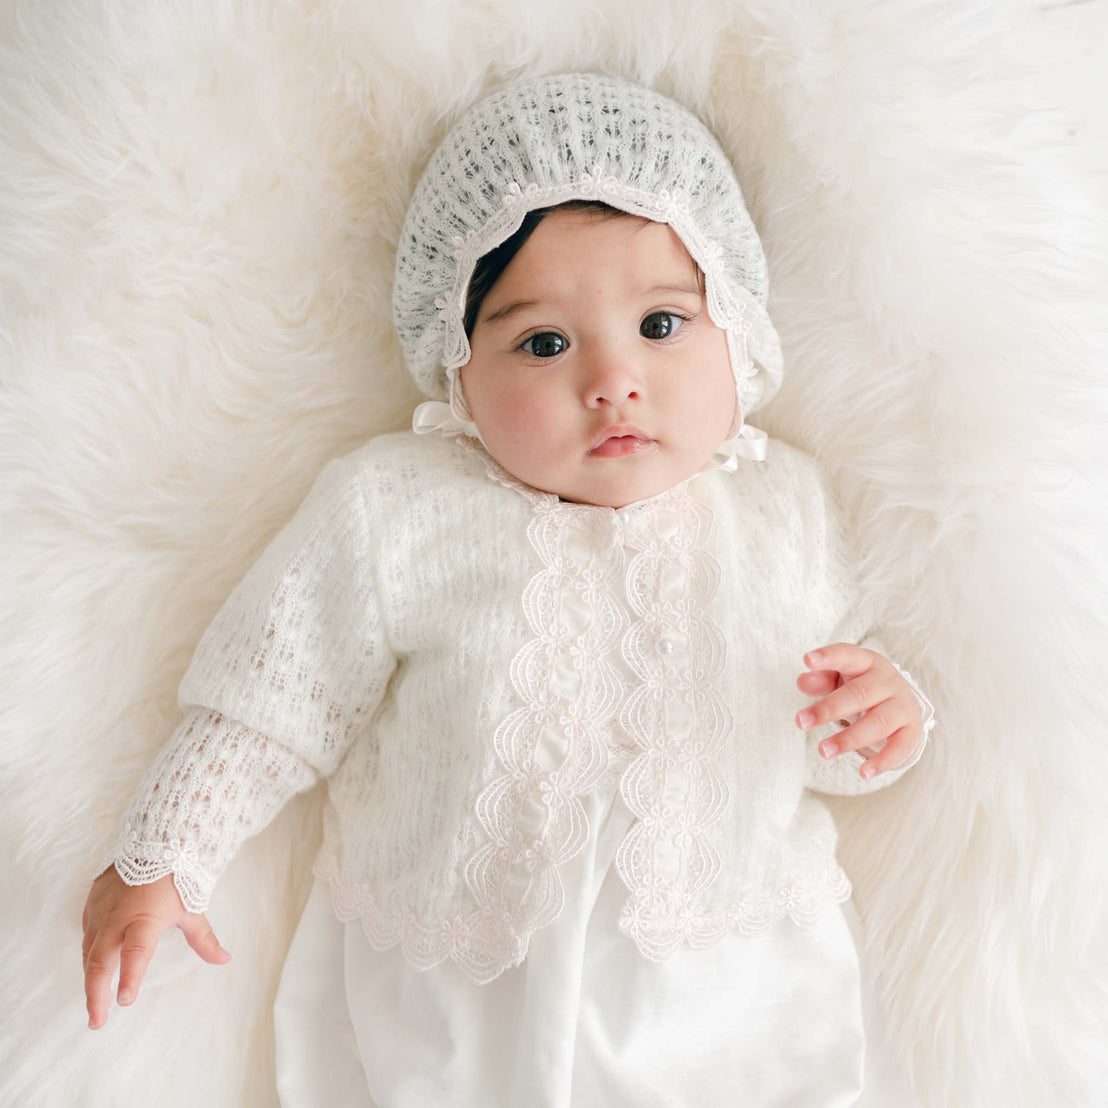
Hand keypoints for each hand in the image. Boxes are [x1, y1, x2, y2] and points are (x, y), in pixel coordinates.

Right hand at [81, 865, 229, 1029]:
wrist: (154, 841)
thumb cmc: (176, 876)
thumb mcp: (191, 908)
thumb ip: (203, 939)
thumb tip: (225, 959)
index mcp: (144, 919)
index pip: (136, 953)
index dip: (130, 977)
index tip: (125, 1001)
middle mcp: (117, 918)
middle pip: (100, 961)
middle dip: (96, 995)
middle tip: (97, 1022)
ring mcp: (101, 911)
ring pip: (89, 952)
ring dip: (90, 980)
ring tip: (95, 1006)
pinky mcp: (91, 905)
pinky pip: (87, 935)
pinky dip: (89, 956)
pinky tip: (93, 970)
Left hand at [794, 642, 924, 779]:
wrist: (898, 701)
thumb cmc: (859, 686)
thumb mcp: (839, 678)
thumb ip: (820, 679)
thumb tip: (803, 681)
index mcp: (866, 662)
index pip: (847, 655)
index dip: (828, 657)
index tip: (807, 659)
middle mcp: (887, 681)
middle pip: (858, 694)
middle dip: (829, 709)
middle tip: (801, 722)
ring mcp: (902, 705)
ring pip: (877, 722)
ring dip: (849, 738)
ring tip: (823, 751)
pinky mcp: (912, 729)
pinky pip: (900, 747)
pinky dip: (883, 761)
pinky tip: (863, 773)